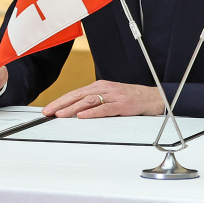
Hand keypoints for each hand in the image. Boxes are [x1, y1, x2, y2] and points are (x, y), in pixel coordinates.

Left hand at [42, 80, 164, 118]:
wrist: (155, 97)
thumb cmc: (133, 98)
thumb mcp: (112, 96)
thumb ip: (96, 101)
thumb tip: (76, 111)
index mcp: (101, 86)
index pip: (76, 93)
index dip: (61, 101)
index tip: (48, 109)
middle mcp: (106, 89)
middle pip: (79, 95)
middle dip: (61, 104)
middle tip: (48, 112)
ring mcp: (114, 96)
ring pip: (89, 101)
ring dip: (73, 108)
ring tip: (60, 115)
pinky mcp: (123, 105)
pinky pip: (105, 108)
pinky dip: (93, 112)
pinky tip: (82, 116)